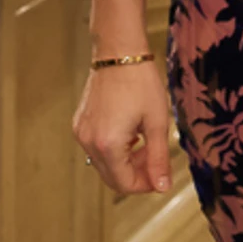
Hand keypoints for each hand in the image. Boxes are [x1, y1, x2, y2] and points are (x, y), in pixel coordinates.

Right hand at [72, 62, 174, 195]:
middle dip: (136, 174)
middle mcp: (89, 142)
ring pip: (104, 163)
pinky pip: (97, 148)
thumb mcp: (157, 122)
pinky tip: (132, 133)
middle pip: (111, 176)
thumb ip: (159, 158)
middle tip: (157, 160)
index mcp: (108, 145)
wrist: (119, 54)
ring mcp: (81, 133)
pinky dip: (115, 149)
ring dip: (126, 162)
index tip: (161, 178)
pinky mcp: (80, 124)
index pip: (123, 183)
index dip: (145, 185)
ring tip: (147, 143)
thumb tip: (162, 187)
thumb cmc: (141, 84)